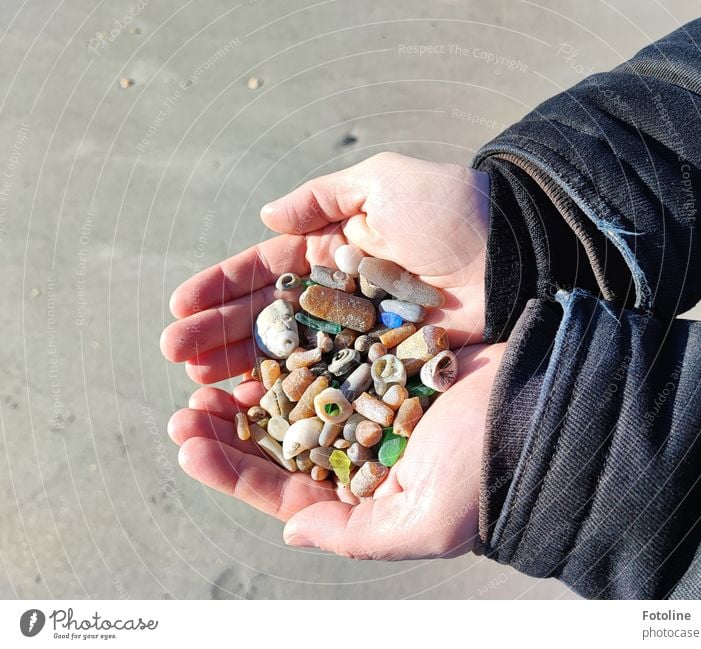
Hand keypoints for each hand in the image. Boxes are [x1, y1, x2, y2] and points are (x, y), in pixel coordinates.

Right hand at [160, 152, 488, 383]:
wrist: (515, 254)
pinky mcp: (382, 366)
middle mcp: (338, 294)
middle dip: (219, 333)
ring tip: (199, 383)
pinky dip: (293, 393)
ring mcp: (358, 335)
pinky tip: (255, 405)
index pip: (265, 270)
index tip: (180, 307)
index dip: (222, 288)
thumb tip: (266, 216)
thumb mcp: (382, 184)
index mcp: (332, 249)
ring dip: (242, 367)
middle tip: (176, 353)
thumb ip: (323, 199)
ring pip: (291, 354)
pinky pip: (329, 382)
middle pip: (268, 317)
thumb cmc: (450, 211)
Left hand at [168, 343, 504, 558]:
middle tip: (186, 407)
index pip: (285, 487)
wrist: (541, 408)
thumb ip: (355, 535)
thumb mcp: (424, 523)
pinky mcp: (383, 358)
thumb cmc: (485, 471)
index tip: (189, 443)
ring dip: (252, 384)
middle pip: (281, 440)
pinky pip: (328, 353)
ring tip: (208, 370)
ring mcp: (370, 401)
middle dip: (230, 427)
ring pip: (296, 395)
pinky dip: (293, 348)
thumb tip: (291, 531)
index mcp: (364, 492)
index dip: (233, 470)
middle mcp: (361, 448)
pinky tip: (262, 339)